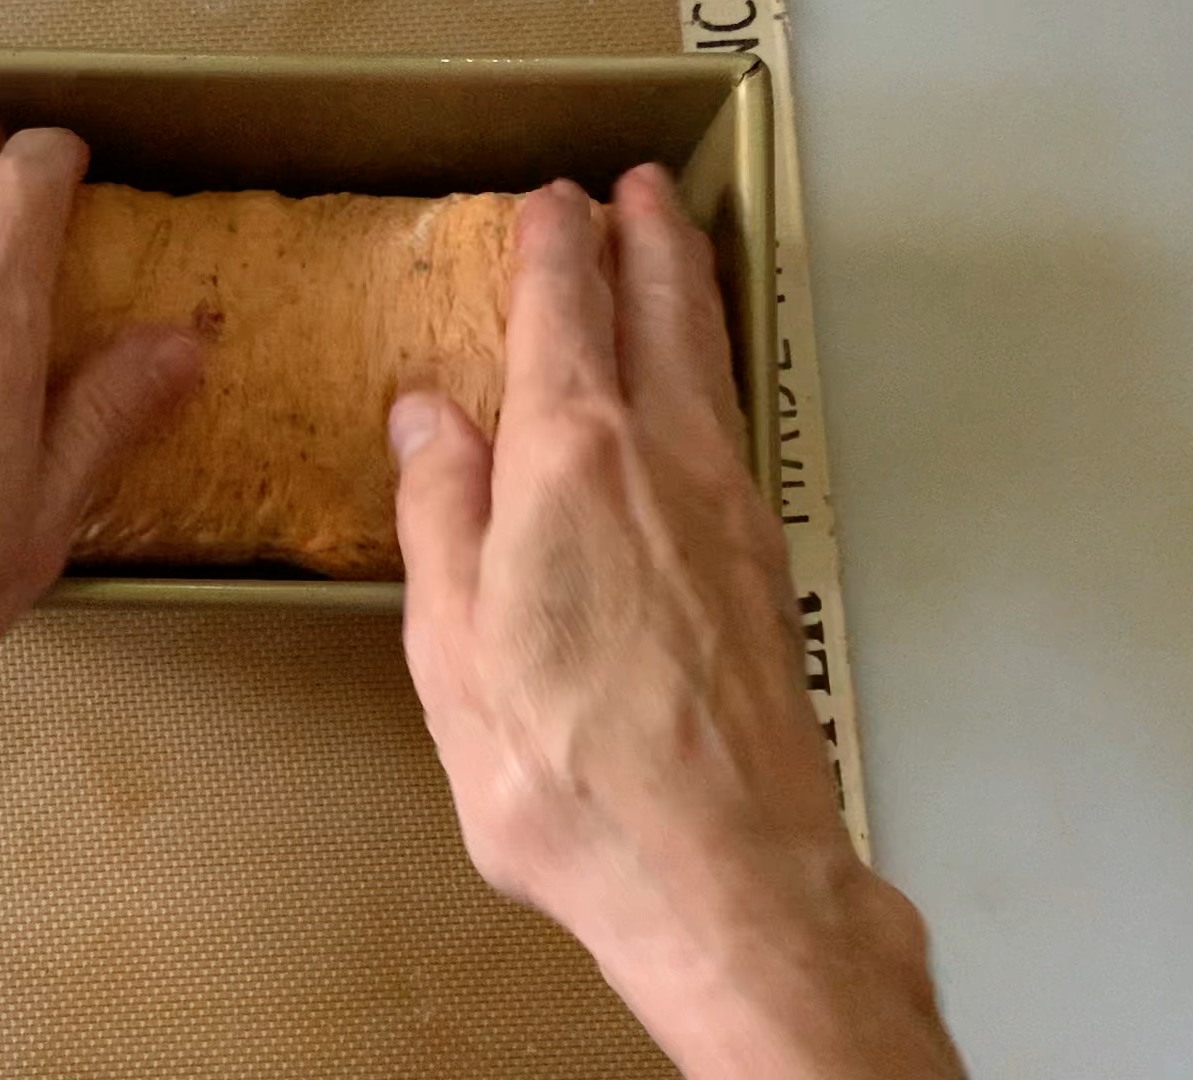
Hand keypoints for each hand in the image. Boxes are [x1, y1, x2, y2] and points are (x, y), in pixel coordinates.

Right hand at [389, 168, 960, 1076]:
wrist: (722, 871)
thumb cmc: (570, 778)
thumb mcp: (453, 651)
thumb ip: (440, 518)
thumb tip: (429, 420)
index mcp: (568, 465)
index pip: (564, 313)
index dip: (554, 247)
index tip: (548, 205)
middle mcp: (663, 463)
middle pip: (660, 312)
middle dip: (645, 239)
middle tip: (633, 192)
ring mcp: (728, 510)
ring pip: (710, 363)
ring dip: (689, 291)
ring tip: (677, 253)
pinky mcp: (764, 565)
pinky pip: (732, 426)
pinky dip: (713, 372)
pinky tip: (699, 393)